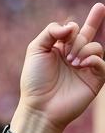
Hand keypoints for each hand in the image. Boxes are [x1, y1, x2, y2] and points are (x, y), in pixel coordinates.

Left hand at [16, 4, 104, 131]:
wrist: (40, 107)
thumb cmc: (35, 81)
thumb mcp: (35, 51)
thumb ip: (50, 31)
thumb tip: (72, 25)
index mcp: (60, 49)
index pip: (74, 28)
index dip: (72, 27)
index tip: (66, 34)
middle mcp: (74, 57)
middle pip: (89, 33)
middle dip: (85, 32)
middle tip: (68, 53)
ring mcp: (85, 68)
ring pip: (96, 46)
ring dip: (84, 50)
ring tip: (72, 63)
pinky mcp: (95, 80)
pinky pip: (102, 63)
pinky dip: (93, 60)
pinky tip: (81, 65)